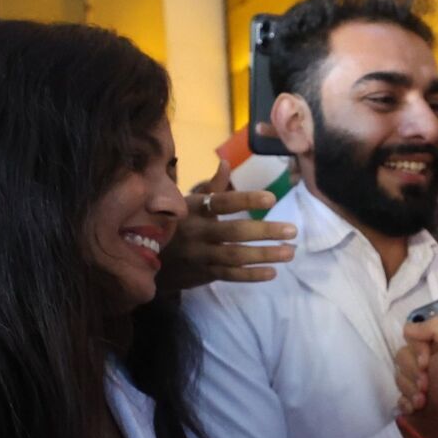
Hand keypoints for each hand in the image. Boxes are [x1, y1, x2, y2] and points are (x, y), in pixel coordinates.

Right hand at [159, 161, 296, 287]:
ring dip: (264, 255)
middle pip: (234, 232)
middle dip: (264, 231)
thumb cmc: (173, 224)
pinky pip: (229, 275)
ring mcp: (200, 255)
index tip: (272, 199)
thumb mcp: (185, 203)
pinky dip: (251, 275)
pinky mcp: (203, 273)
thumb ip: (210, 187)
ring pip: (235, 256)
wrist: (146, 259)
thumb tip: (226, 162)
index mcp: (194, 209)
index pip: (222, 203)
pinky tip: (272, 272)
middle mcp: (197, 232)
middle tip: (292, 230)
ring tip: (289, 252)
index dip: (246, 200)